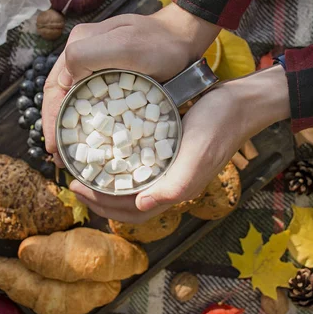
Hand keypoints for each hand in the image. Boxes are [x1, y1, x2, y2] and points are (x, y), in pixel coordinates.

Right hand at [42, 3, 219, 163]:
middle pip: (59, 95)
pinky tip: (90, 137)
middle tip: (58, 156)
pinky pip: (91, 100)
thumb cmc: (160, 44)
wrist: (185, 38)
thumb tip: (67, 80)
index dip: (50, 119)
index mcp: (79, 45)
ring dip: (69, 126)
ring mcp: (97, 66)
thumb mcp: (123, 46)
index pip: (54, 87)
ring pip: (73, 100)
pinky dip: (87, 120)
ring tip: (69, 153)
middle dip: (56, 127)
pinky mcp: (111, 77)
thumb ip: (88, 55)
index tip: (53, 147)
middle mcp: (83, 55)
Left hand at [70, 66, 290, 222]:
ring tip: (85, 168)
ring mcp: (169, 167)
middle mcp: (170, 182)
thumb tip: (143, 205)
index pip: (132, 211)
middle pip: (128, 202)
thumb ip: (175, 184)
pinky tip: (107, 150)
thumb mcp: (197, 153)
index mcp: (175, 189)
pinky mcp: (169, 150)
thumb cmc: (219, 126)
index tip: (77, 186)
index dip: (102, 205)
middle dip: (98, 196)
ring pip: (131, 184)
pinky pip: (139, 164)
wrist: (239, 102)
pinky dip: (120, 164)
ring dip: (106, 182)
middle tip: (73, 180)